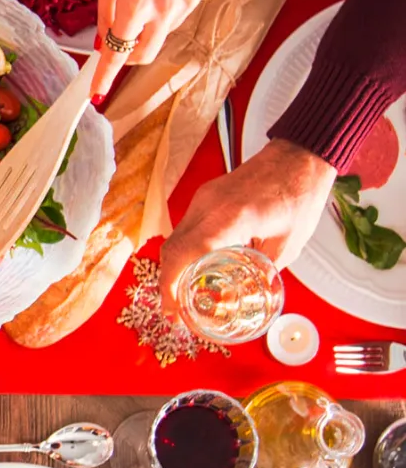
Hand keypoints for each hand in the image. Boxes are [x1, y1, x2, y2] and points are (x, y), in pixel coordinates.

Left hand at [91, 0, 233, 95]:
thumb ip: (105, 11)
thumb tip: (103, 41)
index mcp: (135, 3)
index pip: (118, 52)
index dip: (106, 75)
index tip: (97, 92)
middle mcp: (166, 8)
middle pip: (147, 51)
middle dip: (131, 54)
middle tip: (120, 42)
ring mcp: (191, 1)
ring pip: (166, 29)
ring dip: (152, 21)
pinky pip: (185, 9)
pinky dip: (173, 2)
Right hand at [160, 139, 336, 318]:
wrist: (298, 158)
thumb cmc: (299, 195)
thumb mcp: (290, 243)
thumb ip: (267, 269)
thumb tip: (255, 290)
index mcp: (230, 219)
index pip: (183, 253)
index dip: (170, 285)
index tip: (173, 308)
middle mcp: (208, 207)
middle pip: (171, 248)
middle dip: (167, 282)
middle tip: (174, 309)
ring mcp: (203, 199)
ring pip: (173, 238)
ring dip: (173, 267)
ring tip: (182, 292)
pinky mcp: (204, 196)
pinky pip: (184, 227)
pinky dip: (183, 251)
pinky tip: (194, 266)